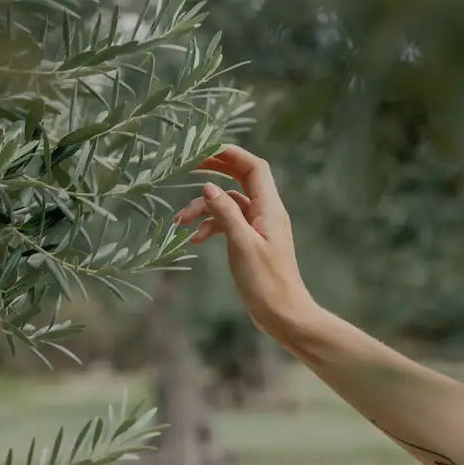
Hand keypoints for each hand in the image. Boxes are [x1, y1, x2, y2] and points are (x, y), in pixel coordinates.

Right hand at [173, 145, 317, 344]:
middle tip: (190, 168)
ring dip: (205, 209)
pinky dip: (211, 227)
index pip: (254, 168)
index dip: (232, 154)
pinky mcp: (252, 243)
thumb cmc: (266, 280)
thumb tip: (208, 187)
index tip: (206, 150)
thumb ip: (225, 213)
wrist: (283, 314)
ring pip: (229, 205)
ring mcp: (259, 227)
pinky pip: (229, 224)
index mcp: (270, 207)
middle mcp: (266, 212)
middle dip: (216, 172)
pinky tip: (195, 240)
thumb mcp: (242, 244)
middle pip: (241, 180)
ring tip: (180, 222)